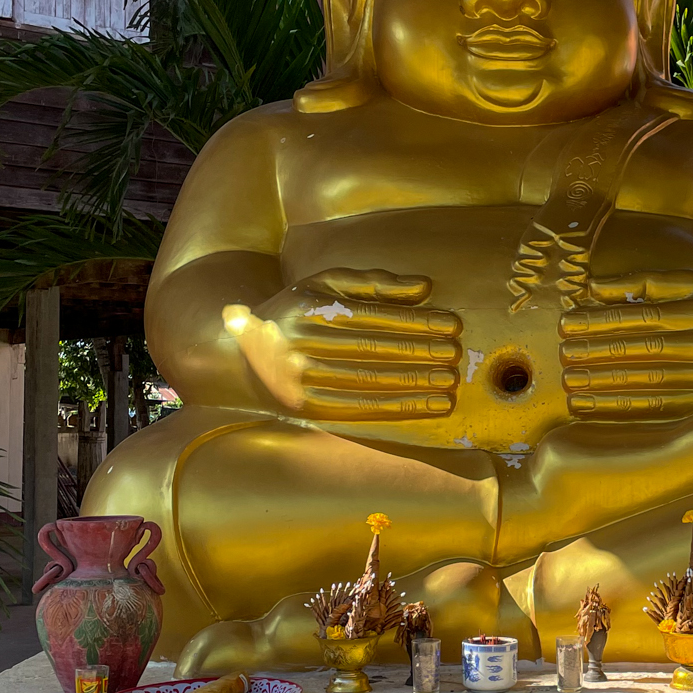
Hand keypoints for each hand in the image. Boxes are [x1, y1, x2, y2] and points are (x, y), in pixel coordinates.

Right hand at [223, 269, 461, 420]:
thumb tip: (424, 287)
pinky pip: (364, 408)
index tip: (450, 324)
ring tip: (449, 381)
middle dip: (420, 352)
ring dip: (416, 383)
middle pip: (374, 350)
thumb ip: (373, 283)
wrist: (238, 358)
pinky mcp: (311, 410)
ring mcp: (306, 381)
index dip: (416, 321)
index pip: (373, 316)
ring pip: (371, 382)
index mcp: (311, 310)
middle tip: (454, 353)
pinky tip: (431, 405)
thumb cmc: (294, 313)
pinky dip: (402, 408)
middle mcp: (305, 346)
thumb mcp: (323, 285)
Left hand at [558, 271, 692, 418]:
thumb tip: (593, 286)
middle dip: (599, 351)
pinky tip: (591, 406)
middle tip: (564, 353)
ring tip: (570, 380)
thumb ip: (645, 282)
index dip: (604, 320)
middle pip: (645, 349)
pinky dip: (620, 409)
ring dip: (604, 383)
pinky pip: (657, 409)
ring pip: (649, 382)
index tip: (569, 323)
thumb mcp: (692, 285)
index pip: (645, 316)